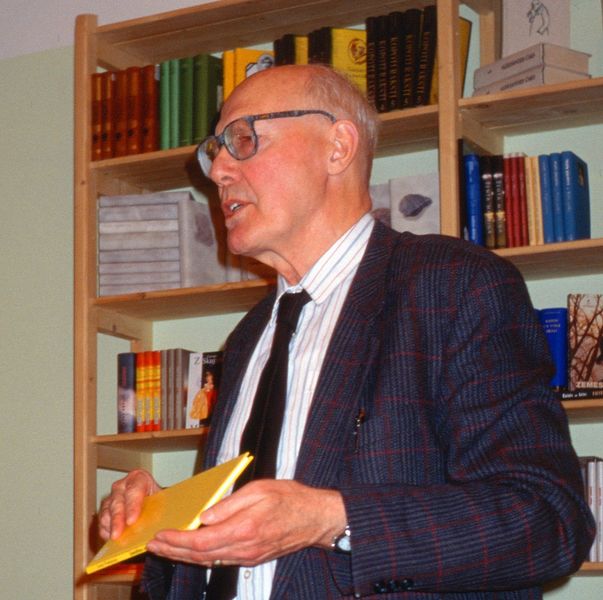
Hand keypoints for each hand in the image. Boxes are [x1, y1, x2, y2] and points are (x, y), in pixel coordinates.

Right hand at [98, 469, 160, 540]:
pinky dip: (105, 530)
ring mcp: (112, 497)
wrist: (151, 500)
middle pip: (118, 502)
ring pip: (106, 512)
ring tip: (115, 539)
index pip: (134, 491)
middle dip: (117, 520)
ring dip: (110, 527)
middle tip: (117, 534)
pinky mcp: (105, 509)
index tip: (131, 521)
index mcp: (139, 478)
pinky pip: (102, 520)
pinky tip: (110, 538)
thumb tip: (159, 523)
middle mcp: (123, 486)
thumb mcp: (161, 499)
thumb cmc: (157, 499)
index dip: (132, 506)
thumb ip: (159, 508)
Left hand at [146, 479, 346, 566]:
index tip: (160, 536)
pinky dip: (201, 557)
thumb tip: (203, 517)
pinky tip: (192, 550)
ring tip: (166, 548)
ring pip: (209, 561)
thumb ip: (229, 505)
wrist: (315, 518)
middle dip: (173, 551)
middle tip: (153, 546)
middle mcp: (243, 549)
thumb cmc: (290, 498)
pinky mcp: (252, 558)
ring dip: (184, 556)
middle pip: (200, 556)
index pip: (201, 540)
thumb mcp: (259, 490)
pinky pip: (221, 561)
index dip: (177, 541)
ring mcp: (248, 557)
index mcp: (243, 529)